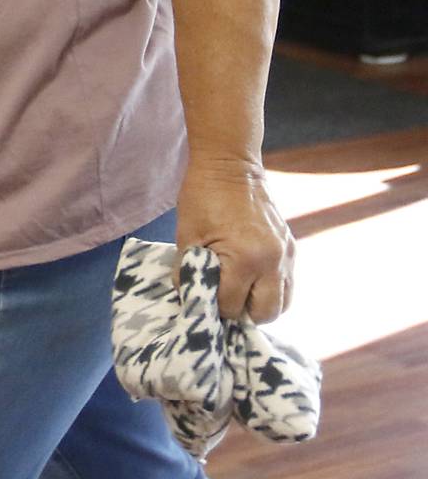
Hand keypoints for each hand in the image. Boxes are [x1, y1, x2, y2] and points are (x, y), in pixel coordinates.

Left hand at [175, 157, 294, 322]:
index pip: (230, 305)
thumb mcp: (187, 235)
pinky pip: (286, 284)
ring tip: (237, 294)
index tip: (200, 297)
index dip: (211, 306)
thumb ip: (189, 271)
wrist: (230, 165)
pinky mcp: (291, 248)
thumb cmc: (203, 197)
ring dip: (260, 306)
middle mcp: (273, 261)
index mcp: (246, 258)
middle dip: (241, 313)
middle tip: (221, 301)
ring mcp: (286, 255)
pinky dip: (270, 290)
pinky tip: (249, 281)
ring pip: (282, 304)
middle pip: (264, 313)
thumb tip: (189, 299)